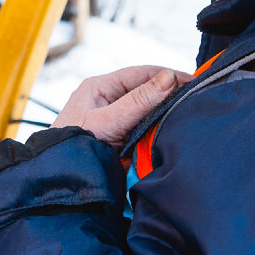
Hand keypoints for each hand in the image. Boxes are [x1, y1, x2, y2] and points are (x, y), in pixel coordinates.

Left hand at [53, 65, 191, 147]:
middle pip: (145, 91)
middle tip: (194, 97)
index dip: (167, 75)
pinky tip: (171, 131)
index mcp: (99, 87)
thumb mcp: (108, 121)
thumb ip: (139, 101)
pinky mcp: (119, 138)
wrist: (59, 181)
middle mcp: (106, 99)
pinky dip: (156, 130)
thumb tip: (168, 78)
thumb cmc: (72, 146)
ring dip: (163, 113)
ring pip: (146, 110)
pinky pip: (143, 129)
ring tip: (187, 113)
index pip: (140, 73)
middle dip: (168, 94)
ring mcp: (113, 119)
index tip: (192, 81)